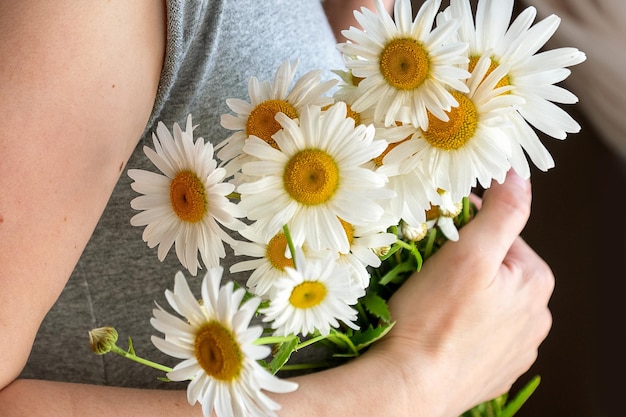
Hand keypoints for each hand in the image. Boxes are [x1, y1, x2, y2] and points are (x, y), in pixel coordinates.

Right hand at [368, 170, 553, 416]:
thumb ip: (501, 211)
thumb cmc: (433, 321)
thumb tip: (518, 176)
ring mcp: (514, 349)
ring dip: (461, 293)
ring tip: (427, 300)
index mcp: (534, 283)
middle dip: (464, 260)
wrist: (408, 388)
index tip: (435, 227)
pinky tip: (436, 327)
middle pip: (494, 267)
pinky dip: (459, 324)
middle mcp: (534, 318)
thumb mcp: (468, 254)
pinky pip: (476, 333)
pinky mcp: (492, 370)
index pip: (501, 232)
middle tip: (426, 265)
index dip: (467, 224)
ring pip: (485, 301)